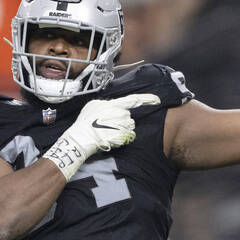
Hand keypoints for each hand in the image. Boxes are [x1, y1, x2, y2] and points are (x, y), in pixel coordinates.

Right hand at [43, 93, 160, 179]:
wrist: (81, 137)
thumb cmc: (85, 122)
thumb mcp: (93, 106)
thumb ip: (105, 104)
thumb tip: (110, 106)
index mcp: (115, 104)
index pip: (134, 100)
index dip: (147, 99)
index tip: (157, 100)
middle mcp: (122, 114)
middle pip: (129, 118)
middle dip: (121, 122)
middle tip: (107, 126)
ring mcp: (123, 126)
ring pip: (129, 128)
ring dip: (122, 130)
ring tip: (107, 132)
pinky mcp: (123, 137)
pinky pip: (128, 137)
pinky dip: (122, 139)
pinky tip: (111, 138)